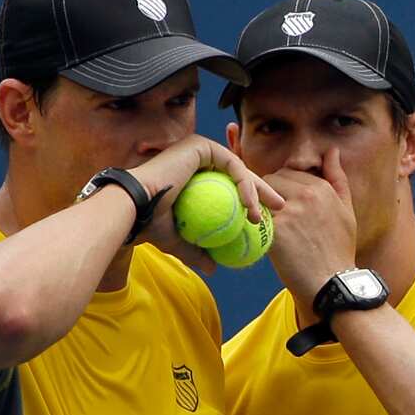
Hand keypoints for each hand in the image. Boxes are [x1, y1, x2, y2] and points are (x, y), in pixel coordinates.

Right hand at [129, 134, 284, 272]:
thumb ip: (197, 251)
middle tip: (281, 208)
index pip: (229, 185)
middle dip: (263, 190)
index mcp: (193, 174)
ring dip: (257, 191)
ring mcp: (198, 148)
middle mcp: (196, 157)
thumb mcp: (179, 241)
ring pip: (238, 169)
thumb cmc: (150, 224)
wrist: (133, 209)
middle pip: (239, 174)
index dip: (251, 199)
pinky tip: (251, 205)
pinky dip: (244, 184)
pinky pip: (232, 165)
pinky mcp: (201, 145)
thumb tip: (213, 269)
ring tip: (266, 214)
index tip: (265, 217)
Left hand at [266, 147, 356, 311]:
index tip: (279, 204)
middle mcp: (306, 195)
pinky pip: (255, 216)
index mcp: (321, 187)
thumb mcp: (346, 210)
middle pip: (271, 180)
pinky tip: (253, 233)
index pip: (288, 172)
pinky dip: (251, 223)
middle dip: (266, 194)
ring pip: (260, 195)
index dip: (281, 188)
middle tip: (267, 213)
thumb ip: (337, 178)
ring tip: (260, 222)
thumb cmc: (339, 250)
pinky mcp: (276, 230)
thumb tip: (331, 150)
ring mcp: (290, 211)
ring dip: (257, 206)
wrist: (332, 283)